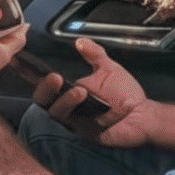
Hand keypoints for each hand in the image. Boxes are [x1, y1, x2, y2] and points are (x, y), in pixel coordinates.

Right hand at [32, 37, 154, 147]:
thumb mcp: (108, 68)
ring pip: (56, 113)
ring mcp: (75, 121)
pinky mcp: (85, 133)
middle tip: (55, 78)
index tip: (30, 66)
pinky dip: (76, 113)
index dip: (36, 78)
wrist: (143, 114)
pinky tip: (85, 100)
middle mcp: (68, 108)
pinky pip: (73, 125)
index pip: (46, 87)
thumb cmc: (125, 95)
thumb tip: (79, 41)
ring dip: (65, 101)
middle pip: (44, 101)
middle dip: (45, 89)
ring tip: (79, 90)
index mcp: (69, 93)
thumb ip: (94, 54)